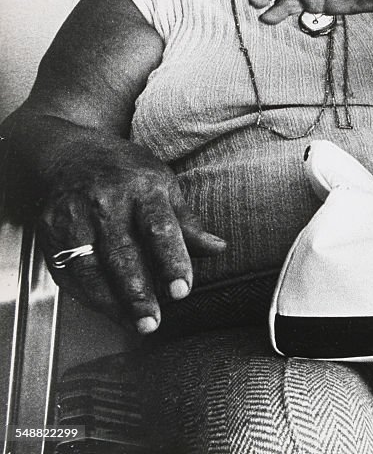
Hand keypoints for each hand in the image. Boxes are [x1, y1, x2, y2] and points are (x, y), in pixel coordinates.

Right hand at [36, 143, 225, 333]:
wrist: (71, 152)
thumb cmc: (126, 171)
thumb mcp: (164, 184)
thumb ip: (187, 222)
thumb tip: (218, 247)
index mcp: (143, 188)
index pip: (160, 228)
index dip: (172, 261)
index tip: (182, 289)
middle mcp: (106, 202)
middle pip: (123, 254)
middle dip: (139, 293)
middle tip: (153, 322)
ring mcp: (74, 216)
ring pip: (91, 268)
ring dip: (112, 303)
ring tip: (134, 324)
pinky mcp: (51, 230)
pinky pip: (68, 270)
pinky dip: (88, 295)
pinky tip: (107, 310)